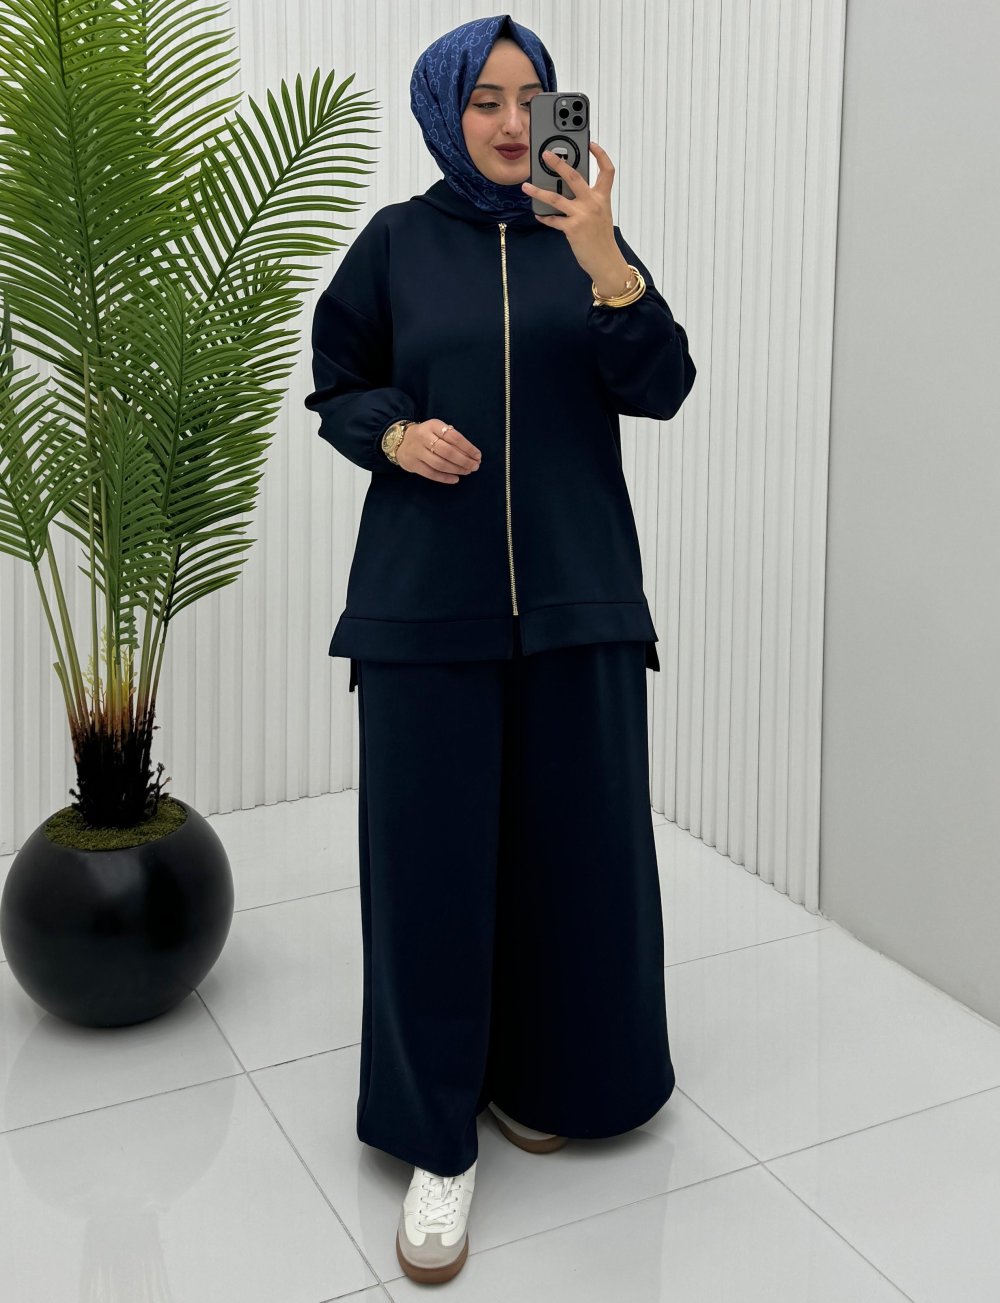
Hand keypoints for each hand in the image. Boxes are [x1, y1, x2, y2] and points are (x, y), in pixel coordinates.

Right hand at [396, 419, 481, 483]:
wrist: (400, 441)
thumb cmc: (426, 436)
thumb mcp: (437, 430)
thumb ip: (452, 438)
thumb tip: (472, 454)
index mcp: (433, 425)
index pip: (454, 437)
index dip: (468, 447)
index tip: (478, 456)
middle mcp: (424, 437)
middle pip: (448, 451)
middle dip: (464, 460)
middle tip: (475, 466)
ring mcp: (417, 451)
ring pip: (440, 463)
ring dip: (456, 469)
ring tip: (467, 472)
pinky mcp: (413, 464)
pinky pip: (431, 473)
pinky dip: (445, 478)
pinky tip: (455, 479)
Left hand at [521, 141, 620, 281]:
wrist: (605, 260)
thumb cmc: (602, 238)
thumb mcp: (601, 214)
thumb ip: (590, 200)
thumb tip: (569, 190)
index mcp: (602, 197)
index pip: (606, 171)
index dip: (600, 155)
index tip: (591, 144)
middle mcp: (593, 203)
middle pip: (574, 176)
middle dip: (558, 163)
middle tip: (545, 155)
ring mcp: (582, 215)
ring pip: (555, 198)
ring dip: (538, 191)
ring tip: (526, 186)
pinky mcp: (572, 229)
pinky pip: (553, 220)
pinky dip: (544, 217)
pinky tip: (538, 214)